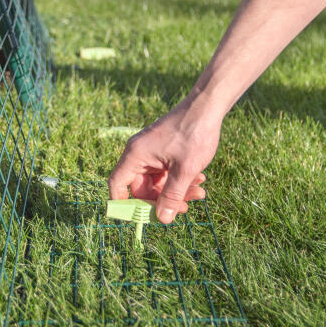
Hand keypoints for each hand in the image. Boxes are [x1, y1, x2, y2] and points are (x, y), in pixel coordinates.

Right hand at [108, 101, 220, 223]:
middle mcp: (140, 153)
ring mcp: (152, 152)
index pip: (117, 184)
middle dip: (164, 200)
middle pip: (142, 188)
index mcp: (136, 155)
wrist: (208, 106)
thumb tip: (162, 220)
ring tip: (200, 192)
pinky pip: (167, 172)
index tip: (141, 218)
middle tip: (186, 207)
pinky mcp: (164, 150)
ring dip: (178, 191)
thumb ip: (172, 196)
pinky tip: (200, 179)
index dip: (124, 204)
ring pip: (159, 182)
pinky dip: (181, 179)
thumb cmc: (194, 133)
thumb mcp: (184, 170)